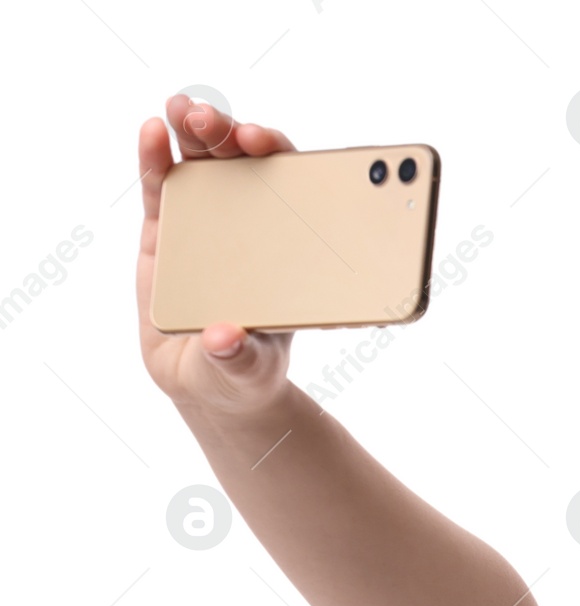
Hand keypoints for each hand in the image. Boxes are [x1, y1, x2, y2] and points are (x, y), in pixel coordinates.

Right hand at [136, 94, 297, 417]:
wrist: (205, 382)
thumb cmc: (241, 373)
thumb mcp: (245, 370)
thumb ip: (237, 356)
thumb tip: (224, 339)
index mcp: (286, 253)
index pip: (291, 192)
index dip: (279, 159)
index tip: (263, 142)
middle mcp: (251, 230)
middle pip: (244, 168)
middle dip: (229, 136)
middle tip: (211, 121)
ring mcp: (207, 225)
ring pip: (203, 167)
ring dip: (194, 133)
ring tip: (181, 110)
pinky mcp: (166, 232)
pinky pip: (162, 187)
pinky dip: (155, 158)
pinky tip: (151, 132)